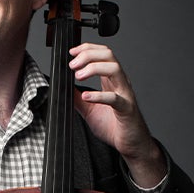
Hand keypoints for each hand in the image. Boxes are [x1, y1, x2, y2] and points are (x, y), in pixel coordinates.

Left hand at [69, 42, 165, 186]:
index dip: (87, 48)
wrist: (131, 144)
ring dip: (94, 68)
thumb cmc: (114, 125)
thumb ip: (76, 97)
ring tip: (78, 76)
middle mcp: (120, 83)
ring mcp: (125, 94)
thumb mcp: (88, 109)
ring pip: (114, 69)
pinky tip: (86, 97)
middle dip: (88, 55)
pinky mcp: (127, 109)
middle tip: (72, 64)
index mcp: (112, 80)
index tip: (72, 52)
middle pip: (108, 55)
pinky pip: (115, 99)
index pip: (102, 53)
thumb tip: (62, 87)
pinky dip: (99, 96)